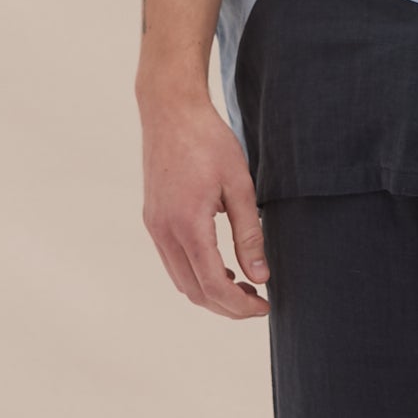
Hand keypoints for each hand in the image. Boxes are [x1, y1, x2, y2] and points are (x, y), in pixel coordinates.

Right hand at [138, 78, 269, 318]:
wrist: (170, 111)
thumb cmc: (209, 141)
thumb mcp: (239, 185)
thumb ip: (250, 234)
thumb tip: (260, 276)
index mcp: (187, 224)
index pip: (213, 284)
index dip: (240, 305)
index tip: (265, 306)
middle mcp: (164, 231)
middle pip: (194, 291)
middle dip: (227, 306)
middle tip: (257, 302)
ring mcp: (154, 226)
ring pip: (181, 280)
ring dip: (210, 293)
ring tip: (243, 286)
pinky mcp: (152, 219)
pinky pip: (172, 262)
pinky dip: (196, 275)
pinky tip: (220, 267)